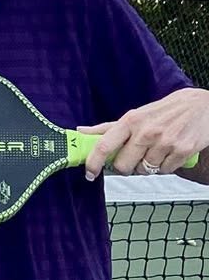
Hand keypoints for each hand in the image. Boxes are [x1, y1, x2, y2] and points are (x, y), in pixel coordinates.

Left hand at [82, 88, 208, 179]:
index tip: (89, 173)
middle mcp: (147, 131)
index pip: (104, 145)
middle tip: (135, 157)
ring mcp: (165, 142)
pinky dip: (165, 166)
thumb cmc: (165, 110)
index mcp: (131, 120)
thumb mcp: (137, 114)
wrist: (203, 106)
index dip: (93, 163)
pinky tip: (170, 152)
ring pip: (145, 171)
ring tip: (156, 150)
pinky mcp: (182, 151)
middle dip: (127, 166)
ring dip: (148, 166)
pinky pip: (164, 171)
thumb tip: (82, 132)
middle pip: (123, 166)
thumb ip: (108, 127)